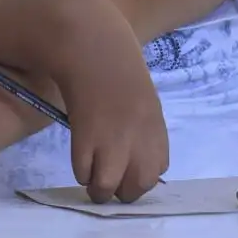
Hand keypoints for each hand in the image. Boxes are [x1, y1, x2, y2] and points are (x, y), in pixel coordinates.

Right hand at [44, 0, 169, 203]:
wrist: (92, 45)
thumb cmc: (117, 64)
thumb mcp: (143, 98)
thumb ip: (144, 128)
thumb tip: (136, 158)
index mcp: (155, 125)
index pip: (157, 170)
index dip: (141, 177)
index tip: (128, 172)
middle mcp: (139, 136)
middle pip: (137, 185)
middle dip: (122, 191)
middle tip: (109, 183)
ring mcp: (113, 137)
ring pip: (108, 186)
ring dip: (98, 188)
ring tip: (91, 178)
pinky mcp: (86, 135)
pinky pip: (85, 171)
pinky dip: (82, 171)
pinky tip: (81, 158)